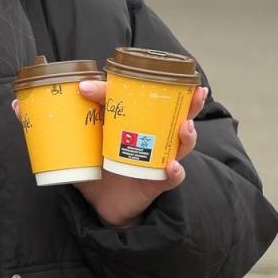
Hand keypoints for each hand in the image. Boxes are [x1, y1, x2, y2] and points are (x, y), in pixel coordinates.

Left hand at [66, 82, 205, 228]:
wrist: (100, 201)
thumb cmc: (100, 164)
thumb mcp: (92, 137)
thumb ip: (89, 112)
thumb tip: (80, 87)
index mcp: (144, 125)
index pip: (158, 102)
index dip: (162, 88)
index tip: (168, 75)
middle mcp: (157, 141)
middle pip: (181, 119)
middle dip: (192, 105)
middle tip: (197, 91)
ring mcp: (159, 162)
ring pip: (182, 147)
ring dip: (188, 136)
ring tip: (185, 127)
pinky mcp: (157, 183)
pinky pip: (172, 178)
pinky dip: (175, 172)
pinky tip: (172, 167)